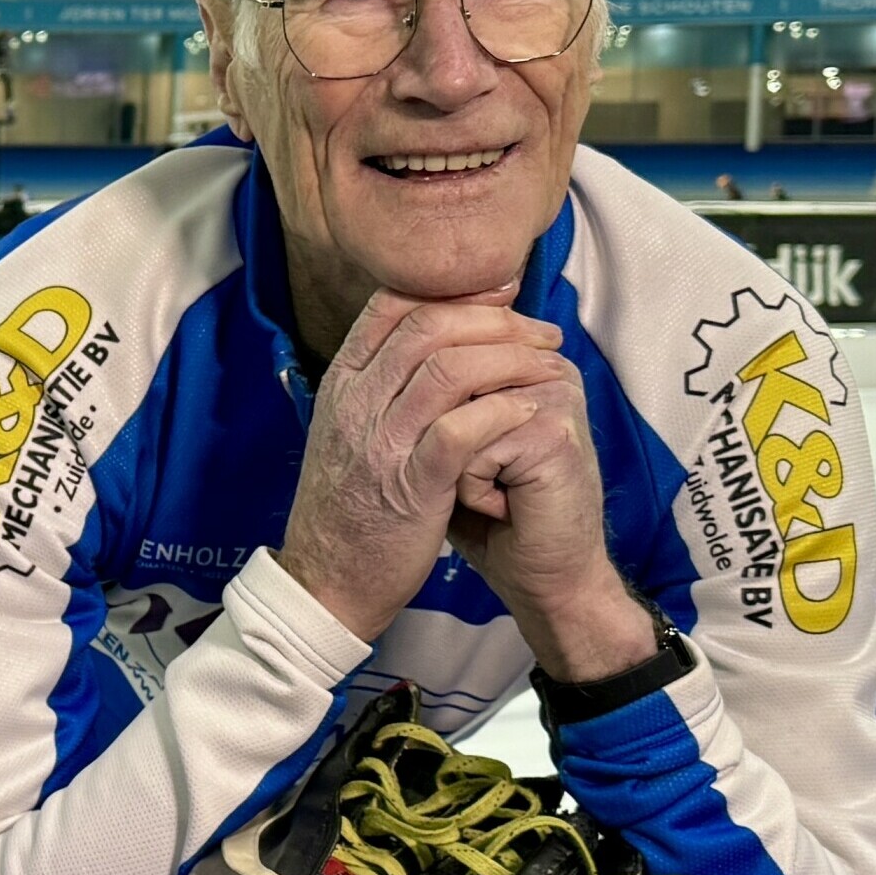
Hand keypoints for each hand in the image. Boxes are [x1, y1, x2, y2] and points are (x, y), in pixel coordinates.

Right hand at [276, 285, 574, 642]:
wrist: (327, 583)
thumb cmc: (351, 510)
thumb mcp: (349, 434)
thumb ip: (382, 387)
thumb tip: (434, 347)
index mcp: (343, 385)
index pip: (394, 306)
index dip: (455, 291)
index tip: (503, 296)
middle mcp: (357, 404)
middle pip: (430, 326)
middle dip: (497, 320)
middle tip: (541, 334)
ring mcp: (381, 444)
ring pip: (449, 369)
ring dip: (511, 360)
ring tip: (549, 367)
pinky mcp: (410, 486)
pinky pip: (459, 431)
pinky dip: (501, 412)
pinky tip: (530, 410)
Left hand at [438, 351, 660, 686]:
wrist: (542, 576)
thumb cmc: (493, 516)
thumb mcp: (452, 448)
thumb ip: (432, 402)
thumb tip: (390, 372)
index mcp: (520, 364)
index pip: (448, 347)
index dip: (425, 400)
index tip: (451, 451)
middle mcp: (542, 369)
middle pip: (446, 369)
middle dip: (435, 432)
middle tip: (469, 476)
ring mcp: (552, 395)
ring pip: (451, 405)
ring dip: (450, 463)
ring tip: (484, 490)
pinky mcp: (552, 433)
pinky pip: (471, 445)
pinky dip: (471, 489)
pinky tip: (502, 507)